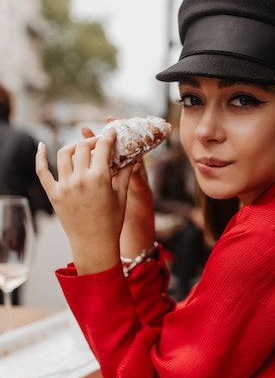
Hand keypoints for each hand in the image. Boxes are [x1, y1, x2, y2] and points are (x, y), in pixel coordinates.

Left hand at [36, 129, 132, 273]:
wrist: (94, 245)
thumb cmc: (112, 222)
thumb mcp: (121, 197)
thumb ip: (126, 174)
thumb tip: (133, 158)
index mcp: (100, 178)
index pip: (103, 147)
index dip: (108, 136)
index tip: (111, 133)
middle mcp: (80, 179)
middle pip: (82, 147)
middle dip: (91, 141)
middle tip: (97, 144)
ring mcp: (65, 186)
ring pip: (63, 153)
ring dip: (72, 146)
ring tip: (80, 149)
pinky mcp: (54, 194)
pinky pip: (42, 171)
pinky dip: (40, 156)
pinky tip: (42, 146)